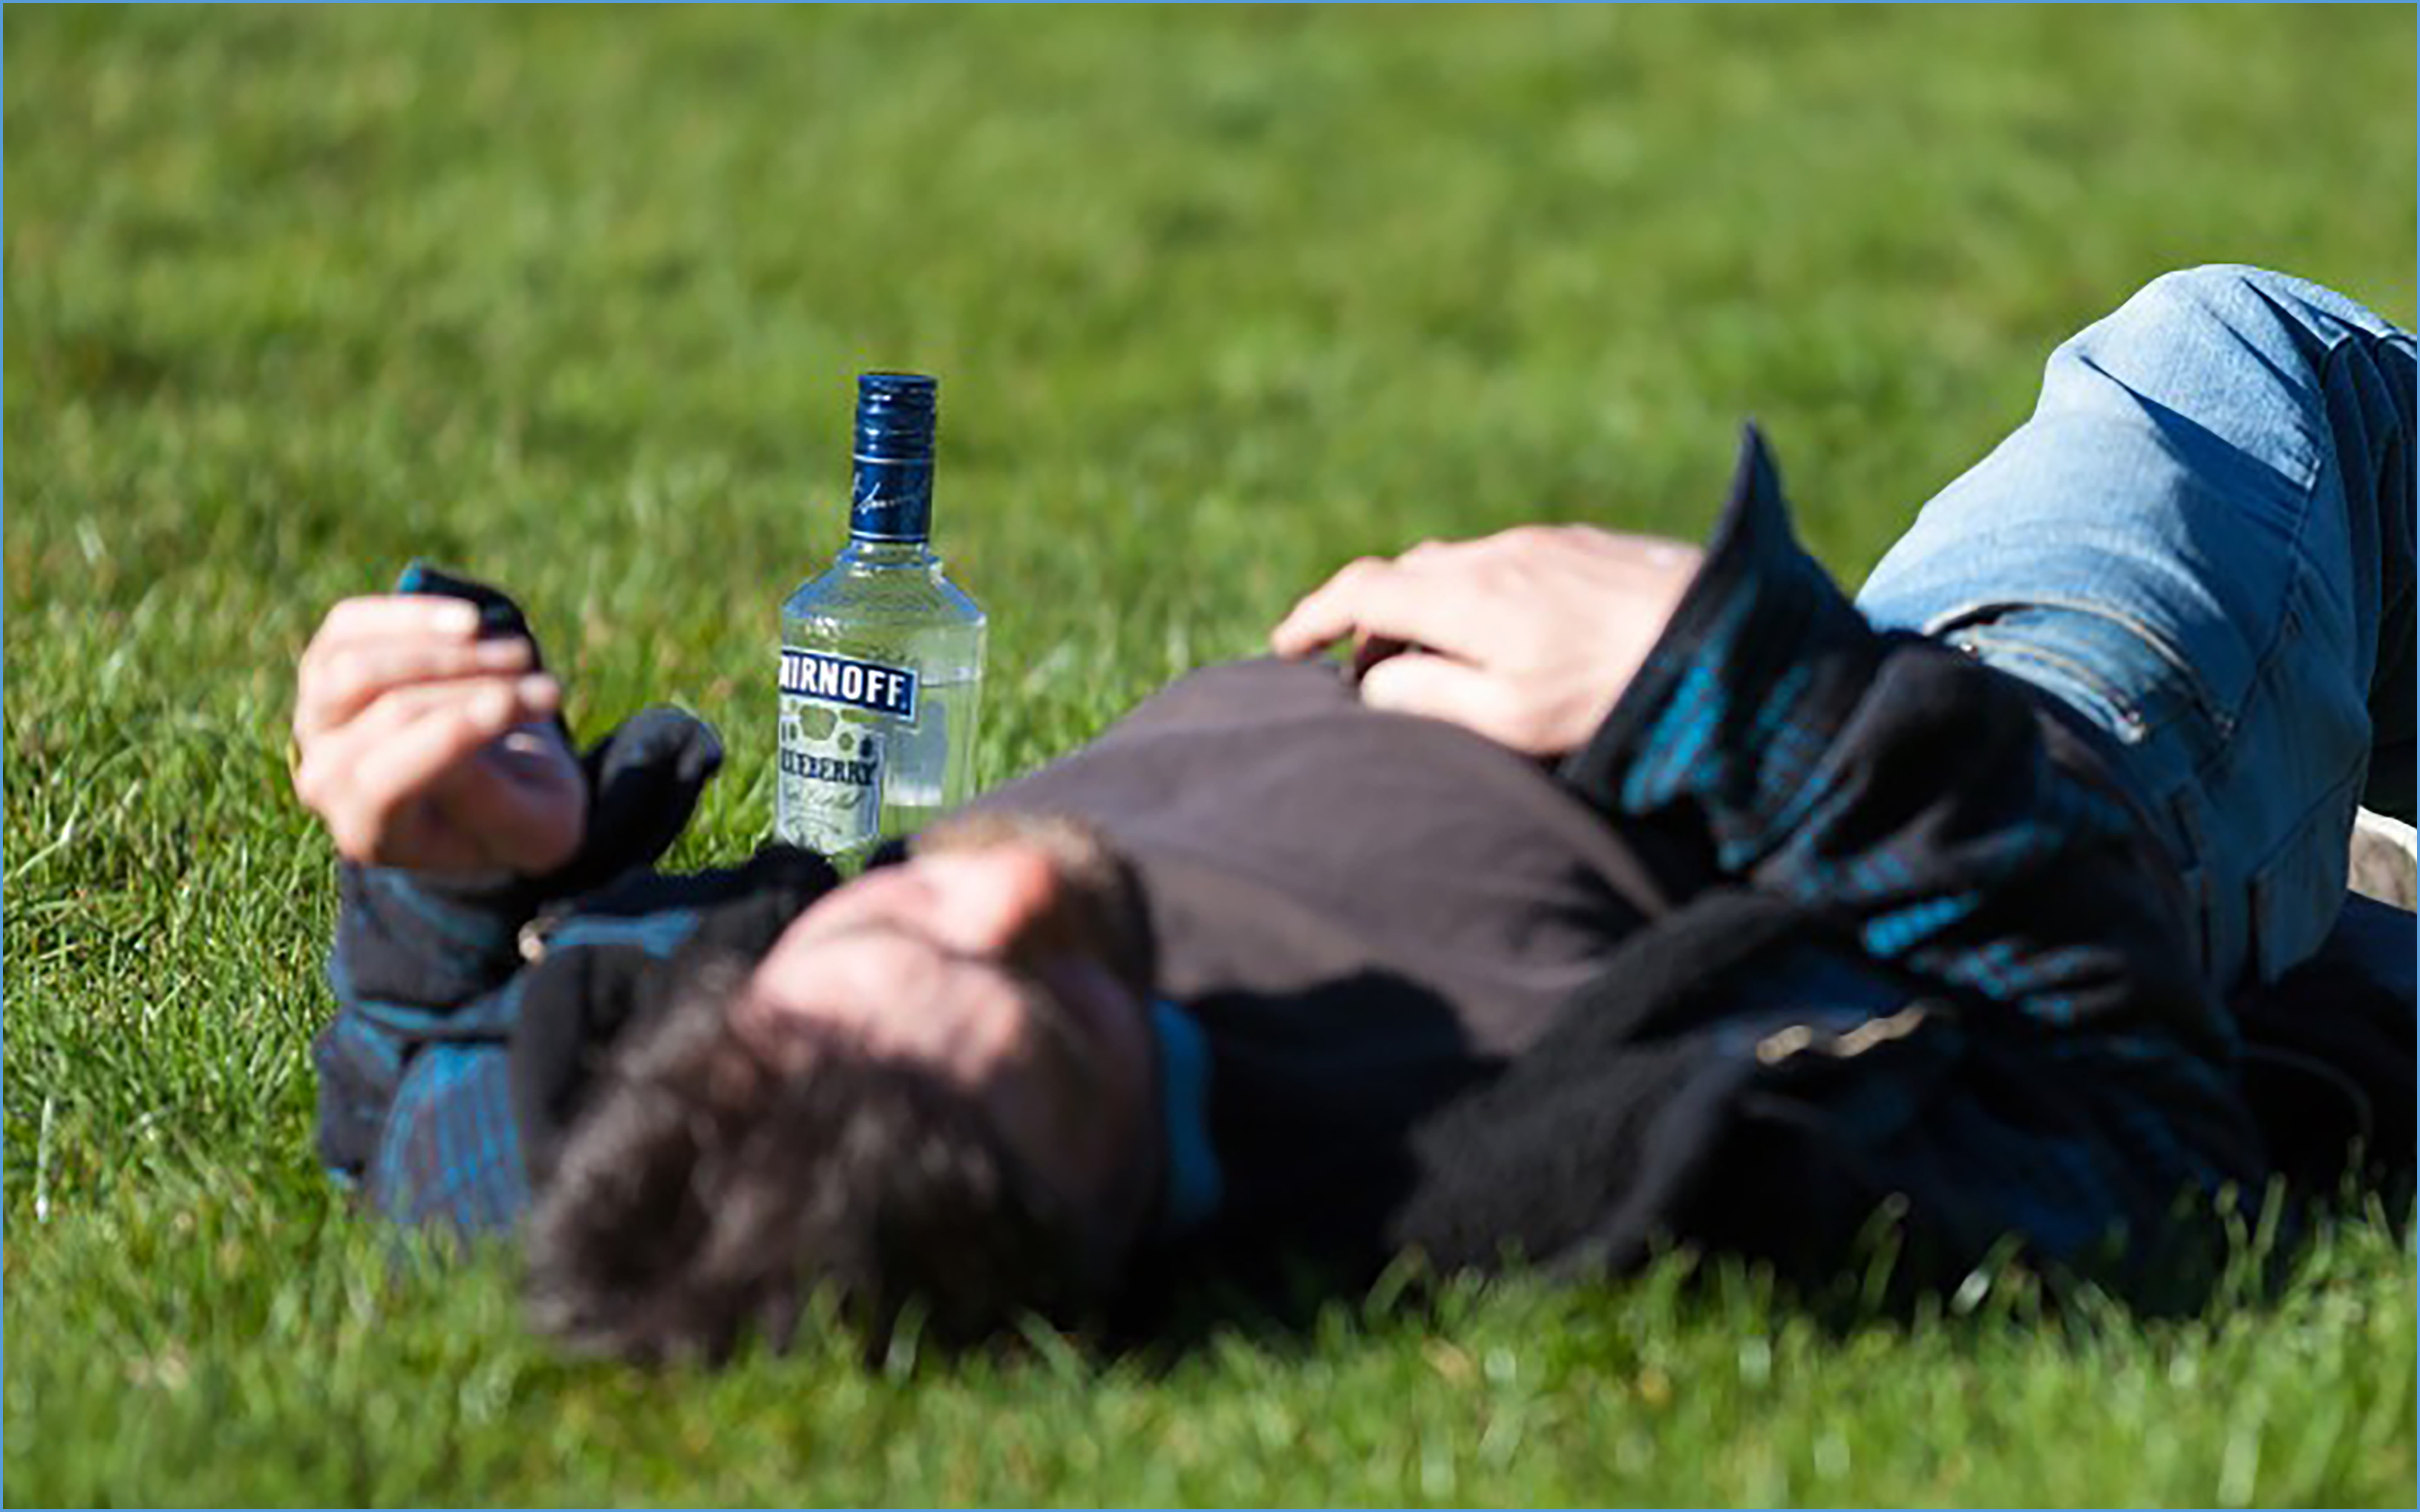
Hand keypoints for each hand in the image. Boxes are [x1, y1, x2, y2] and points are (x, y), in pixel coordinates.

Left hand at [291, 595, 586, 874]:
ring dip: (447, 651)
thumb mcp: (532, 829)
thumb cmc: (517, 816)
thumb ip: (496, 795)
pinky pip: (351, 627)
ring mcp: (319, 720)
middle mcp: (327, 779)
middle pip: (383, 712)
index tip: (516, 703)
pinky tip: (472, 622)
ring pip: (356, 666)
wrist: (493, 791)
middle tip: (548, 687)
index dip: (451, 736)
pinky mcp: (327, 667)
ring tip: (519, 654)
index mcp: (373, 835)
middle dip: (472, 686)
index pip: (386, 783)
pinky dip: (412, 616)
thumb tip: (477, 716)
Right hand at [1270, 525, 1703, 756]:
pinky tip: (1513, 637)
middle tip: (1364, 673)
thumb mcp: (1508, 719)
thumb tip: (1370, 685)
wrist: (1730, 638)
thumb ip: (1426, 698)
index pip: (1359, 592)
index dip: (1310, 618)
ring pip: (1456, 564)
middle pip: (1404, 574)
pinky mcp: (1585, 544)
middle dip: (1369, 619)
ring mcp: (1542, 543)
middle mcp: (1494, 555)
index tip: (1283, 649)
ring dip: (1428, 606)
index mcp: (1464, 598)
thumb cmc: (1615, 694)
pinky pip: (1507, 561)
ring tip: (1438, 661)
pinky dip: (1480, 595)